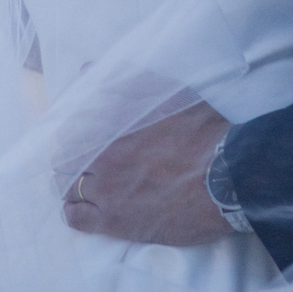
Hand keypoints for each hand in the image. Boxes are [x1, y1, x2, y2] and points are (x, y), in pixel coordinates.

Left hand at [62, 98, 232, 245]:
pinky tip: (79, 207)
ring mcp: (107, 192)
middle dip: (71, 154)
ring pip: (69, 187)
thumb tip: (88, 68)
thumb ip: (128, 83)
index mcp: (114, 126)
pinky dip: (73, 211)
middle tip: (82, 156)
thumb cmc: (203, 134)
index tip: (79, 130)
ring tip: (83, 182)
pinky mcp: (116, 222)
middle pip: (66, 156)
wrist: (226, 180)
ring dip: (73, 181)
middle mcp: (104, 158)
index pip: (72, 125)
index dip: (74, 127)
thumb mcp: (169, 96)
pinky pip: (77, 219)